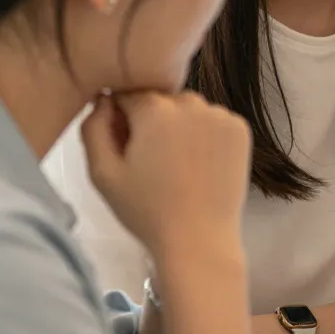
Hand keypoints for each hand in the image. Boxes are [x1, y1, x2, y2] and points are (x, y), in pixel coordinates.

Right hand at [82, 91, 251, 269]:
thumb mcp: (103, 173)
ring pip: (187, 109)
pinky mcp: (240, 129)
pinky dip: (204, 134)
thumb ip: (94, 127)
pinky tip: (198, 164)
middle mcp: (192, 103)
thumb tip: (103, 99)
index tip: (124, 146)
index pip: (127, 94)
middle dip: (151, 121)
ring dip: (179, 126)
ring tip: (176, 166)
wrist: (199, 239)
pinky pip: (212, 120)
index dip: (120, 117)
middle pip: (160, 100)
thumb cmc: (146, 210)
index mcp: (155, 109)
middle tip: (150, 161)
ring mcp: (221, 115)